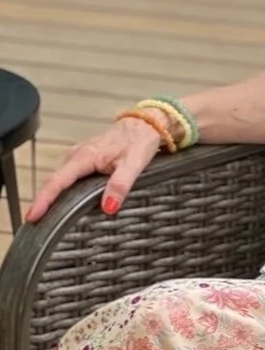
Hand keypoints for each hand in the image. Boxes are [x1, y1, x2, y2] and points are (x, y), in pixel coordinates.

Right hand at [26, 117, 163, 222]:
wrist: (146, 124)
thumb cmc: (140, 140)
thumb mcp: (134, 163)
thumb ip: (120, 185)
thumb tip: (108, 207)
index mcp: (85, 156)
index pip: (58, 181)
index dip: (44, 199)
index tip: (32, 216)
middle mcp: (77, 155)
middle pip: (54, 182)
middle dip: (43, 202)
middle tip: (36, 225)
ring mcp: (79, 156)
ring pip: (60, 179)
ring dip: (52, 197)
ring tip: (46, 219)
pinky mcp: (84, 159)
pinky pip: (68, 176)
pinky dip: (63, 190)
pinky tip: (64, 203)